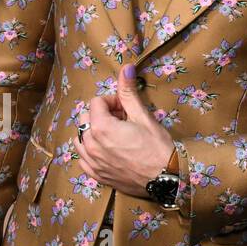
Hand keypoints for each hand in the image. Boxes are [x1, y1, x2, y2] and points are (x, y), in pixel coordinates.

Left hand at [77, 64, 175, 196]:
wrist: (164, 178)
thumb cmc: (157, 146)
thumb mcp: (143, 116)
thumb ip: (129, 92)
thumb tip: (126, 67)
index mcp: (101, 127)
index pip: (96, 102)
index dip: (113, 101)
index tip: (127, 108)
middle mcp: (90, 145)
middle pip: (87, 118)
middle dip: (103, 115)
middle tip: (124, 120)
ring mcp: (91, 162)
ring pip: (82, 137)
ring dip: (95, 131)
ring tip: (116, 135)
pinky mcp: (95, 175)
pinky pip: (83, 157)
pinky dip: (92, 150)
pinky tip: (109, 150)